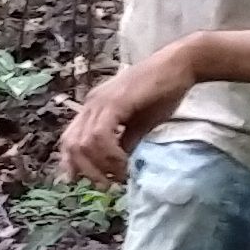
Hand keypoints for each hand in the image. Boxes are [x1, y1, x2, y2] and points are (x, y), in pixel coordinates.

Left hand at [61, 52, 191, 184]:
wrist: (180, 65)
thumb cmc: (163, 92)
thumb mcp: (140, 124)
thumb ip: (125, 142)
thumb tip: (116, 167)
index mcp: (93, 108)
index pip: (69, 140)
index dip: (72, 164)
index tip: (84, 182)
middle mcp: (91, 104)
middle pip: (71, 145)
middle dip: (86, 171)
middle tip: (107, 184)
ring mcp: (101, 101)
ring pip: (84, 143)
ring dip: (100, 166)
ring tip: (119, 175)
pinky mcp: (115, 101)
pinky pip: (101, 134)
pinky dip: (109, 154)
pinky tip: (123, 162)